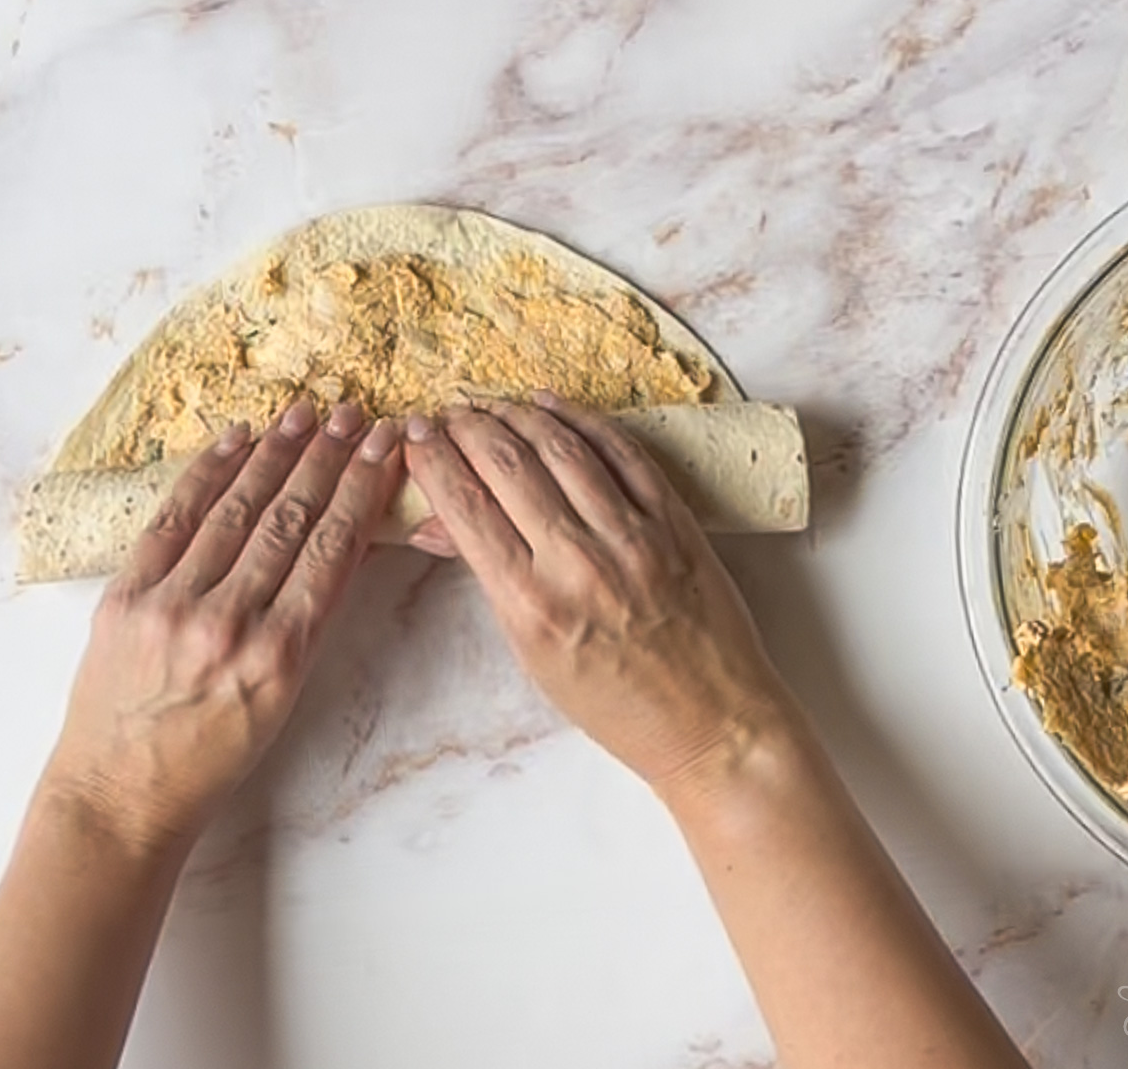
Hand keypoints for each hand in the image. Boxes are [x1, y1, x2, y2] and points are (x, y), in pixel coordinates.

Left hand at [44, 399, 403, 851]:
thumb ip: (307, 624)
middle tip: (353, 414)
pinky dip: (207, 475)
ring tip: (305, 412)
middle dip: (327, 459)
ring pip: (236, 511)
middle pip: (290, 520)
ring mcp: (173, 606)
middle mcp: (230, 625)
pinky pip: (173, 520)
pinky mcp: (125, 596)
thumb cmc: (210, 758)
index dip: (362, 490)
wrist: (121, 794)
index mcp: (281, 657)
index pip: (332, 551)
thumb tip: (336, 543)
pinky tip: (236, 439)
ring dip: (275, 454)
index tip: (383, 447)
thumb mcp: (282, 701)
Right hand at [402, 393, 792, 792]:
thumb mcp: (532, 653)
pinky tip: (552, 404)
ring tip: (491, 404)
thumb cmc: (615, 703)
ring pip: (561, 448)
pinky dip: (582, 420)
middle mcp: (579, 563)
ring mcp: (631, 537)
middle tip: (447, 413)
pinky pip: (622, 452)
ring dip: (517, 415)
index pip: (466, 507)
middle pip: (507, 464)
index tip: (417, 436)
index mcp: (532, 605)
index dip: (434, 459)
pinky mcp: (674, 521)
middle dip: (467, 428)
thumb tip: (437, 523)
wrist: (710, 723)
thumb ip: (490, 579)